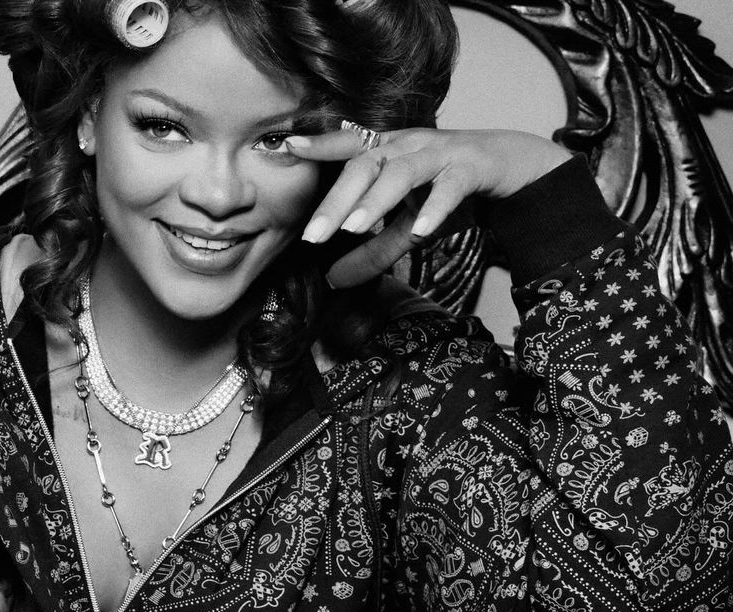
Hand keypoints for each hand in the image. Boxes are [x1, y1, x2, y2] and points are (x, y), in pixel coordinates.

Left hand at [286, 126, 572, 286]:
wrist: (511, 166)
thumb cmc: (448, 187)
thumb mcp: (406, 224)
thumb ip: (373, 251)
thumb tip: (332, 282)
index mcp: (388, 149)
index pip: (347, 146)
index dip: (318, 146)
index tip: (285, 149)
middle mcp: (409, 145)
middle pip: (365, 167)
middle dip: (337, 201)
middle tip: (312, 236)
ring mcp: (441, 154)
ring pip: (402, 173)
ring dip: (376, 200)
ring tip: (354, 228)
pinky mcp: (471, 168)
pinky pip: (450, 187)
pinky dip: (435, 208)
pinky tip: (421, 231)